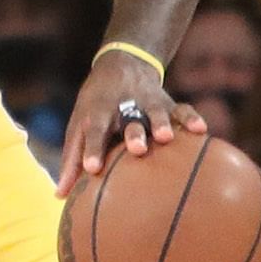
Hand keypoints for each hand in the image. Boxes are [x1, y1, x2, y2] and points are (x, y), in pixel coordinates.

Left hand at [57, 49, 205, 198]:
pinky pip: (181, 108)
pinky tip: (200, 129)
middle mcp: (123, 107)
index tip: (91, 168)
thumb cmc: (95, 108)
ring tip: (165, 137)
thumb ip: (72, 159)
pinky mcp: (168, 102)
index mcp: (98, 114)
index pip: (94, 132)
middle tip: (137, 149)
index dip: (92, 149)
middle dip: (133, 134)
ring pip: (155, 111)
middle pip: (128, 120)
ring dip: (161, 122)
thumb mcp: (79, 126)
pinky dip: (190, 117)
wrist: (121, 65)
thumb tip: (59, 196)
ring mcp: (147, 103)